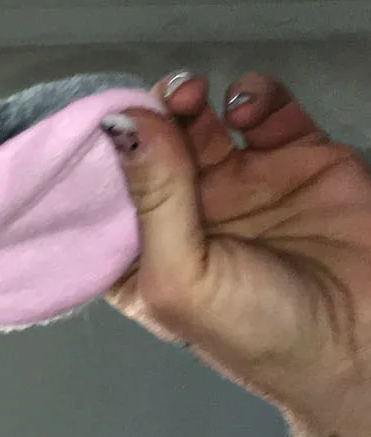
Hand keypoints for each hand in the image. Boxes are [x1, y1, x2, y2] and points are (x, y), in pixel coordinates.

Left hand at [106, 71, 370, 421]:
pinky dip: (252, 96)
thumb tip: (121, 125)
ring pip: (200, 122)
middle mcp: (187, 217)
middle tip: (157, 100)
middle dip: (145, 117)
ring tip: (192, 96)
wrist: (365, 340)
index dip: (93, 158)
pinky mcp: (297, 158)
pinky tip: (246, 109)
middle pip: (149, 149)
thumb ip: (153, 201)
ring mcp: (242, 184)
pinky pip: (265, 110)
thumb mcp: (184, 278)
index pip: (101, 197)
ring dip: (187, 100)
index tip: (93, 123)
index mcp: (143, 256)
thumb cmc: (259, 330)